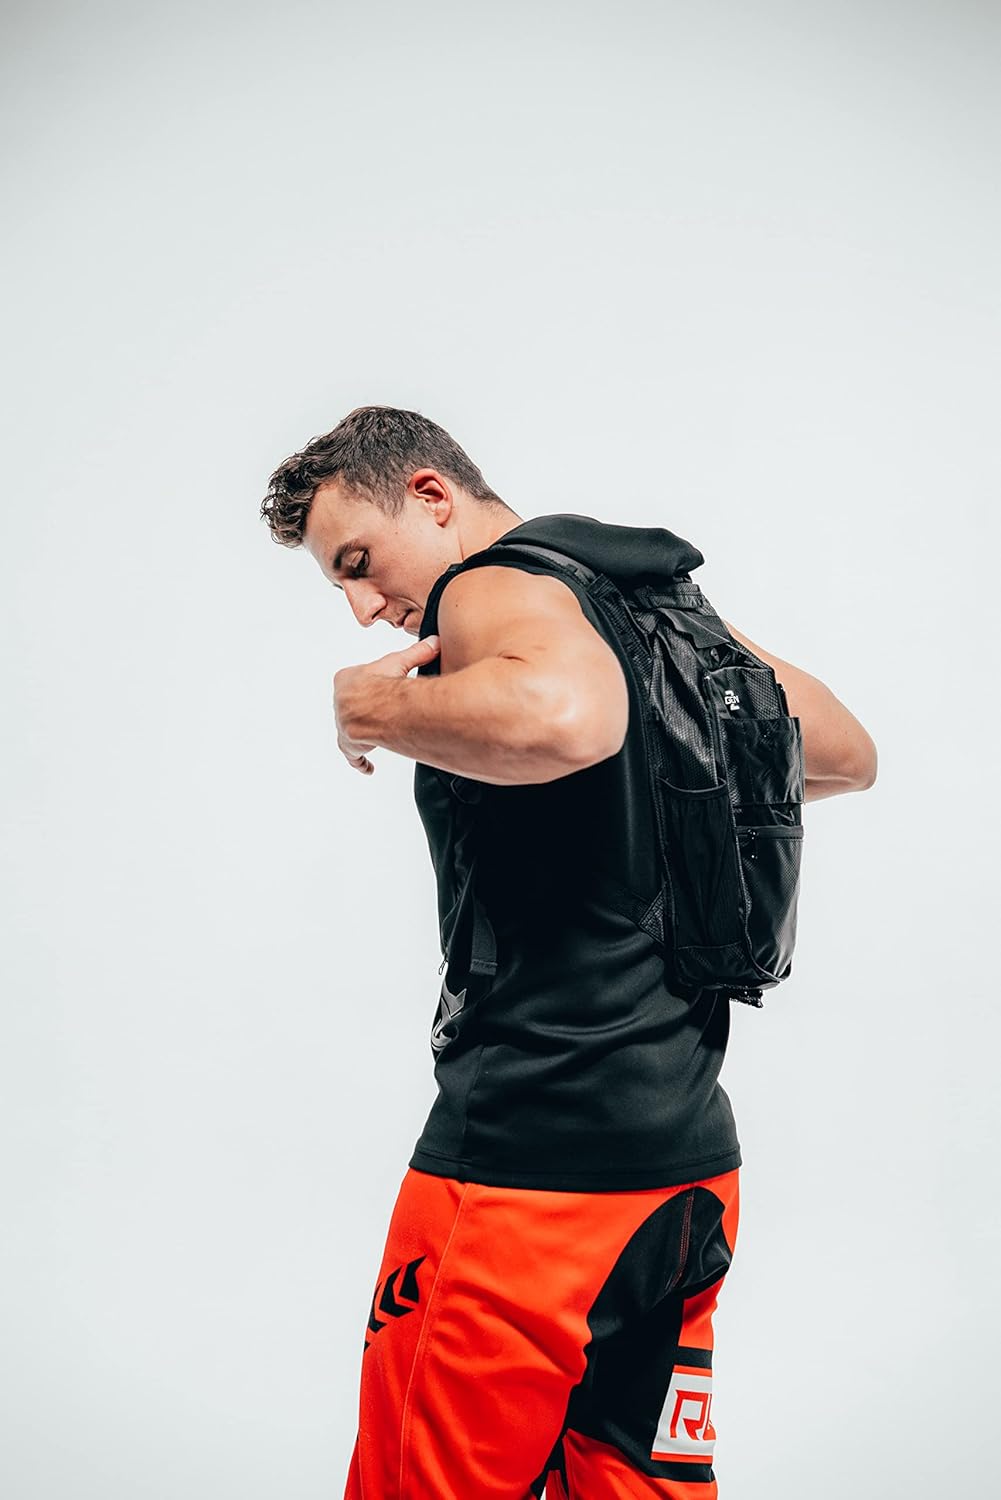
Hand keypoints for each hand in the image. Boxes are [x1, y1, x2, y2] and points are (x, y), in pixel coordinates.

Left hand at [333, 635, 440, 773]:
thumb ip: (417, 653)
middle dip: (364, 709)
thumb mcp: (400, 662)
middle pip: (351, 706)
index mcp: (346, 679)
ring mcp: (343, 724)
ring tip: (373, 737)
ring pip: (350, 729)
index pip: (352, 681)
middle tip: (380, 713)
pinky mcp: (349, 744)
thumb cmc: (384, 685)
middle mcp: (341, 702)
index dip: (367, 684)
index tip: (377, 688)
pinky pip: (353, 755)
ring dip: (361, 732)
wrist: (376, 709)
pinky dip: (360, 760)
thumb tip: (435, 642)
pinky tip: (367, 767)